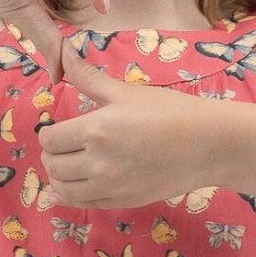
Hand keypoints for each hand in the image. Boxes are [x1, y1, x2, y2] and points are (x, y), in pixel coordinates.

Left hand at [40, 31, 228, 208]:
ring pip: (63, 189)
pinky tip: (71, 188)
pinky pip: (83, 204)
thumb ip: (89, 78)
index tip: (55, 129)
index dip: (48, 132)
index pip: (50, 139)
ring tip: (66, 165)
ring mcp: (109, 187)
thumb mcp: (127, 91)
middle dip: (51, 154)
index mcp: (95, 130)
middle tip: (60, 146)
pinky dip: (70, 196)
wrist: (207, 145)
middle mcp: (97, 163)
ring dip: (58, 177)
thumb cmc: (170, 112)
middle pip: (53, 165)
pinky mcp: (121, 202)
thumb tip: (64, 52)